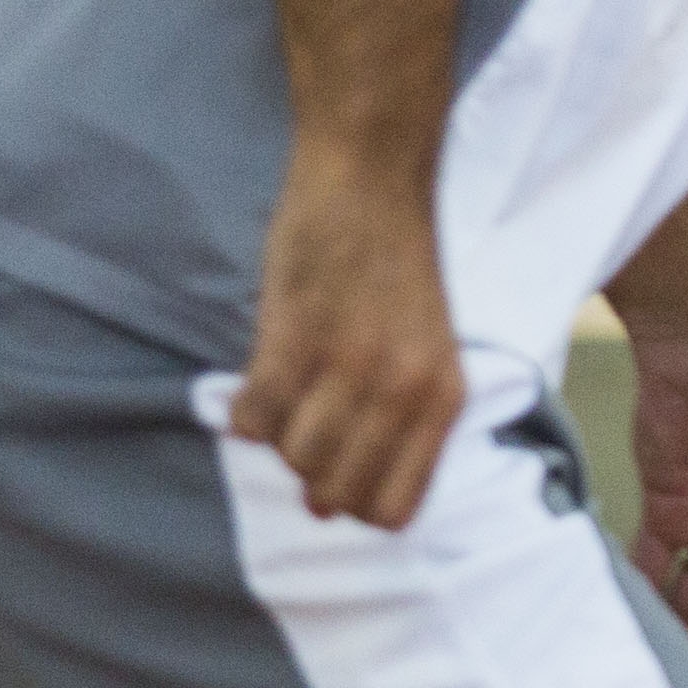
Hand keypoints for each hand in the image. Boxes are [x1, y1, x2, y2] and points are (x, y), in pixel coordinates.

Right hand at [231, 146, 465, 526]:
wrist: (374, 177)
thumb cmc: (396, 265)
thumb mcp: (427, 350)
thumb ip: (396, 421)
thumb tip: (328, 505)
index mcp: (443, 398)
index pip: (394, 510)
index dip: (356, 502)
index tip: (337, 474)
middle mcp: (402, 392)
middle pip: (337, 494)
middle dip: (310, 476)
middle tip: (303, 429)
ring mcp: (348, 367)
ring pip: (293, 458)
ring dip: (278, 438)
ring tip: (286, 394)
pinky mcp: (295, 338)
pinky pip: (253, 419)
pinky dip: (244, 410)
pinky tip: (257, 378)